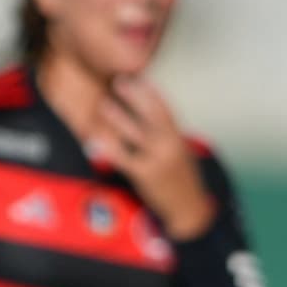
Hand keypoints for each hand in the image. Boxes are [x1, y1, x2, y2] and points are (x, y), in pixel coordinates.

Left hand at [88, 76, 214, 239]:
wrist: (189, 209)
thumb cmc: (181, 179)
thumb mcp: (179, 153)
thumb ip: (166, 136)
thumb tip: (150, 118)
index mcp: (178, 138)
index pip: (166, 109)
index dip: (151, 92)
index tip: (138, 77)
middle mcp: (170, 145)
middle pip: (152, 114)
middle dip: (136, 96)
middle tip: (119, 81)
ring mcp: (159, 159)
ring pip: (137, 133)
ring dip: (119, 117)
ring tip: (104, 105)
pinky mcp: (146, 175)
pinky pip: (125, 158)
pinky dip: (110, 148)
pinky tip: (96, 140)